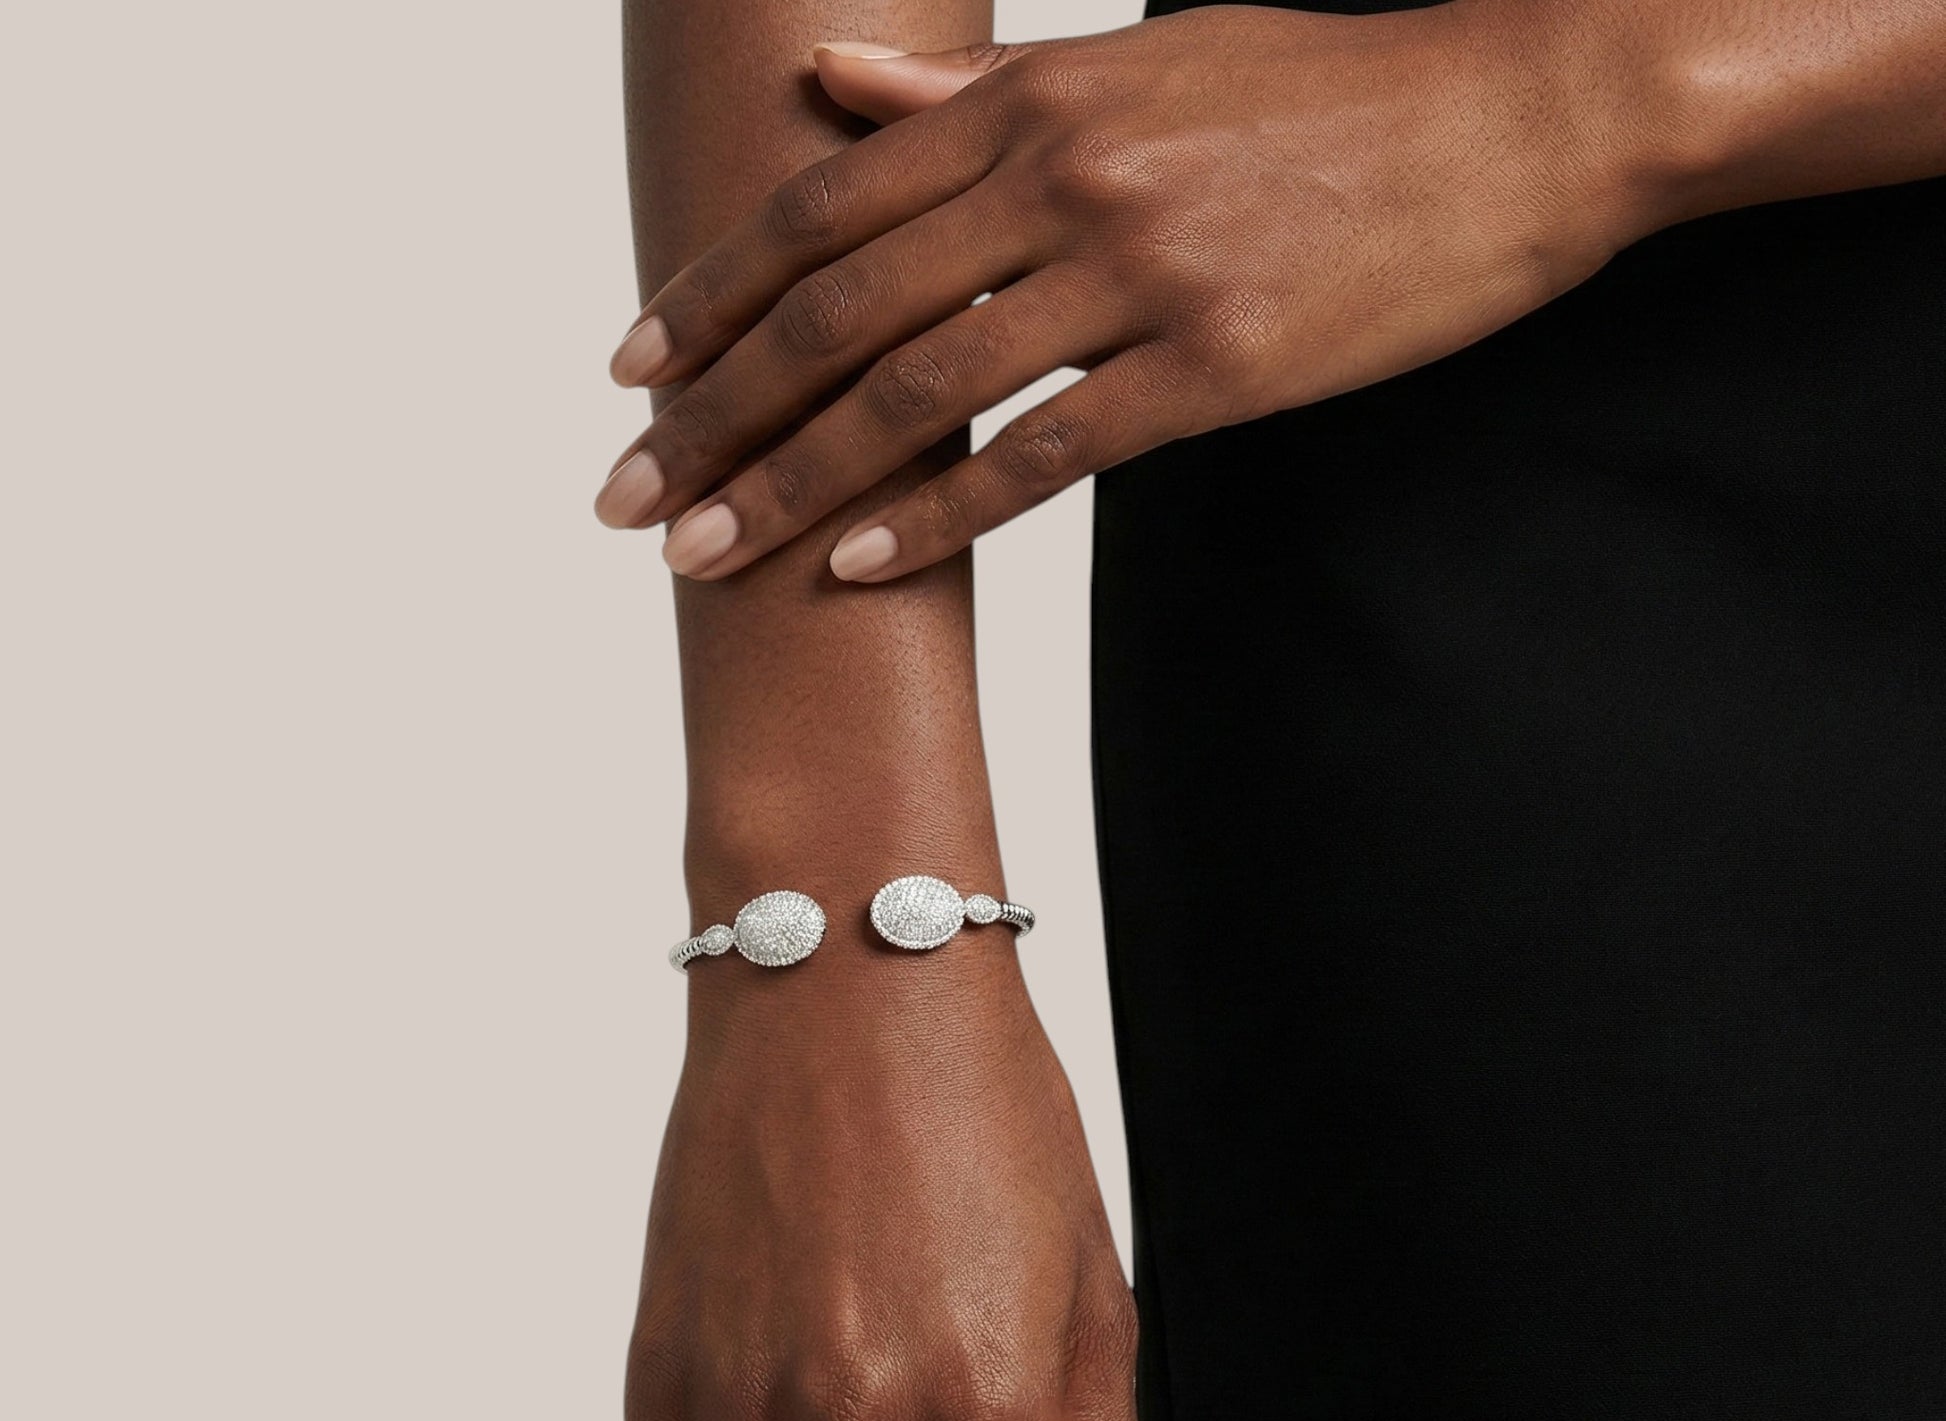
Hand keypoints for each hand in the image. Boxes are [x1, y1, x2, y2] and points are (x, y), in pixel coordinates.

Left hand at [594, 1, 1637, 580]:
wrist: (1515, 114)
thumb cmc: (1323, 90)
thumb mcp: (1138, 58)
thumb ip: (973, 94)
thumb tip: (836, 92)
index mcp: (1033, 97)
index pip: (822, 206)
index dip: (712, 296)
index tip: (632, 376)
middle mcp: (1064, 177)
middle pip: (839, 312)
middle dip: (718, 415)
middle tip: (628, 501)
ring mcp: (1140, 273)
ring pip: (921, 392)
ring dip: (795, 483)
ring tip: (707, 558)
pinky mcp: (1216, 368)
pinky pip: (1045, 454)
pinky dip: (943, 517)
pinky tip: (856, 566)